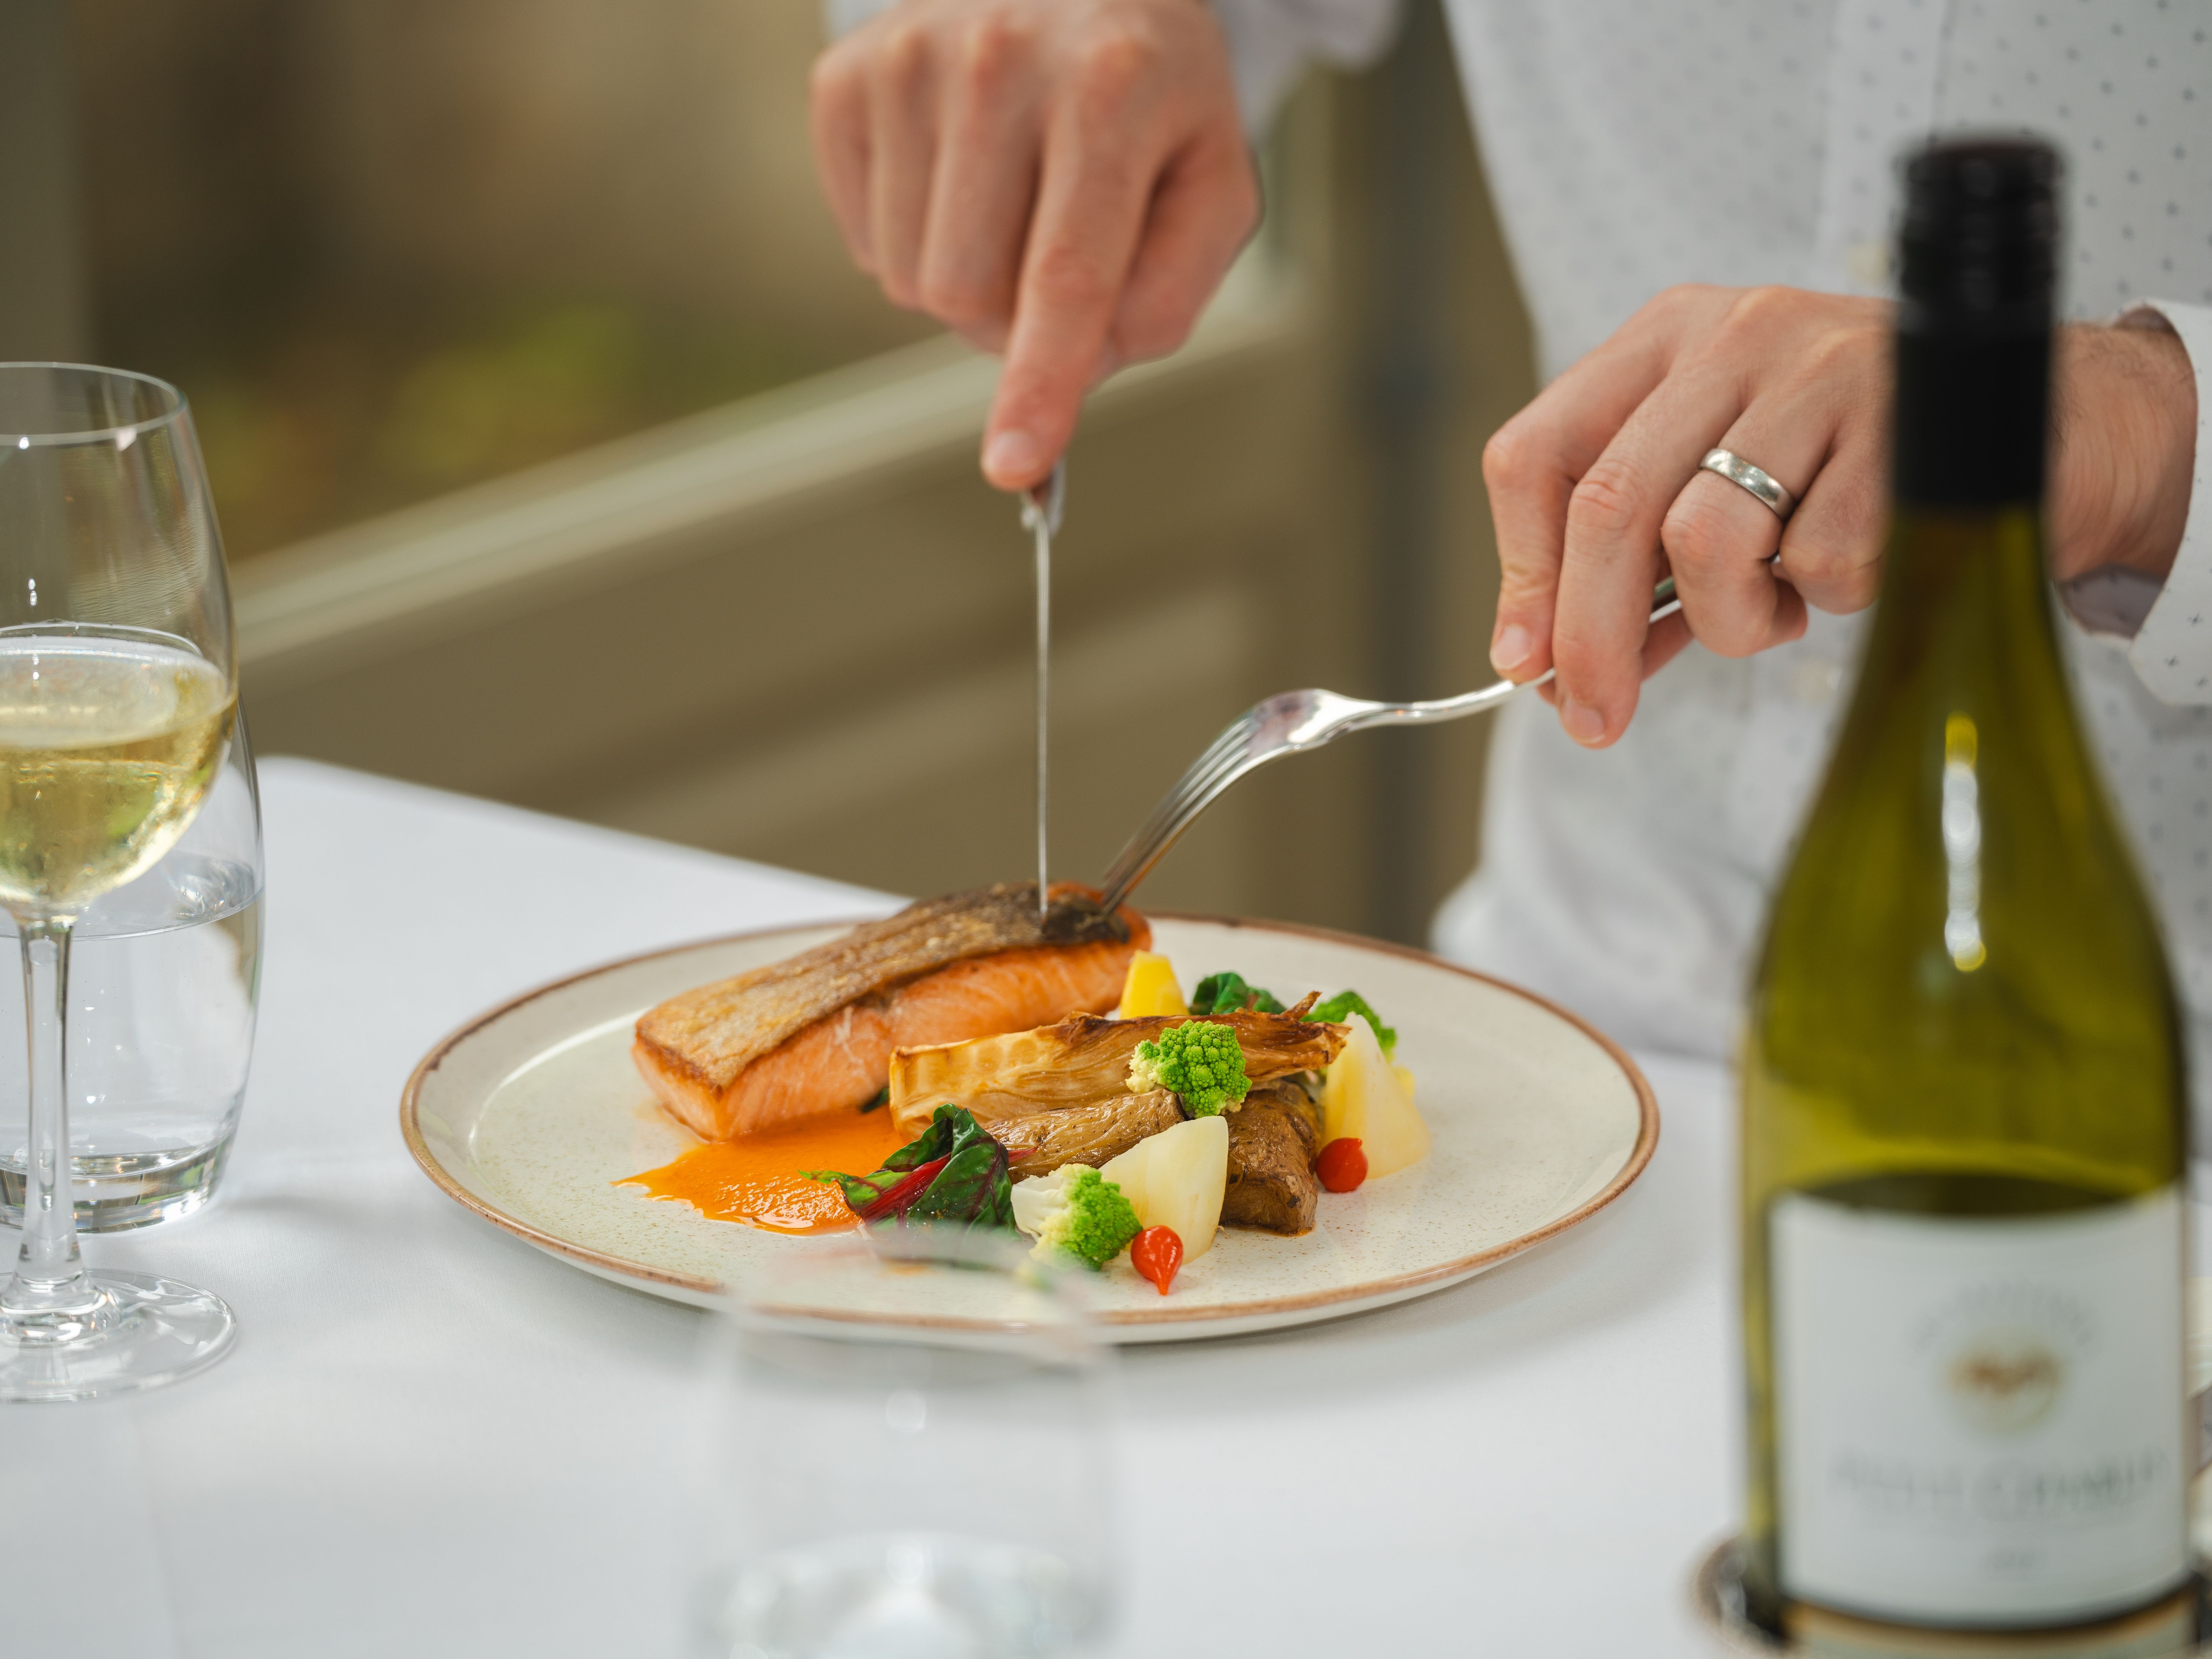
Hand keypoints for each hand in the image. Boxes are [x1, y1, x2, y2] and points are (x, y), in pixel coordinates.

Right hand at [810, 0, 1257, 491]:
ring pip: (912, 282)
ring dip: (966, 285)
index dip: (1039, 383)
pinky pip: (866, 244)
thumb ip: (1172, 288)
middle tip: (1056, 262)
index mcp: (1111, 89)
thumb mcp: (1209, 178)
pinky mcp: (846, 80)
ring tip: (1011, 205)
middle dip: (1014, 326)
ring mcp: (908, 62)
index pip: (1066, 274)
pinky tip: (959, 179)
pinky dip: (914, 242)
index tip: (1012, 464)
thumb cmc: (1147, 92)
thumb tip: (1086, 366)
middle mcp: (1000, 62)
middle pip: (972, 296)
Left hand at [1480, 285, 2198, 747]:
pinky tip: (1857, 565)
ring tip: (1775, 608)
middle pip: (1608, 506)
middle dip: (1588, 636)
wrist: (2044, 428)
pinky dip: (1826, 598)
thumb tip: (1548, 667)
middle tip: (1592, 719)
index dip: (1522, 571)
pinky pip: (1820, 560)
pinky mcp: (1904, 420)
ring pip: (1706, 537)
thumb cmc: (1856, 471)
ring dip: (1729, 616)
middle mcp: (1734, 336)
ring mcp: (1821, 368)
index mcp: (1666, 341)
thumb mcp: (1722, 504)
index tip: (1526, 660)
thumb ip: (1633, 574)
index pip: (1538, 454)